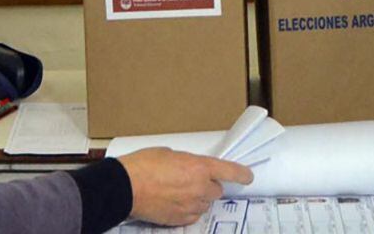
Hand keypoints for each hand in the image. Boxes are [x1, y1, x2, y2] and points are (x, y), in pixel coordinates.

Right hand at [116, 147, 252, 226]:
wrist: (125, 188)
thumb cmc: (143, 165)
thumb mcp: (169, 154)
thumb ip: (186, 162)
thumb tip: (190, 169)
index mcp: (199, 167)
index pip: (230, 171)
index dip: (241, 174)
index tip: (248, 177)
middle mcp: (200, 188)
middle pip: (216, 190)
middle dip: (209, 186)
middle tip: (192, 180)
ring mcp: (191, 206)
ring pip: (204, 204)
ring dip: (198, 198)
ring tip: (178, 192)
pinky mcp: (180, 219)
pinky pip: (192, 215)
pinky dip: (188, 210)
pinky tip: (174, 203)